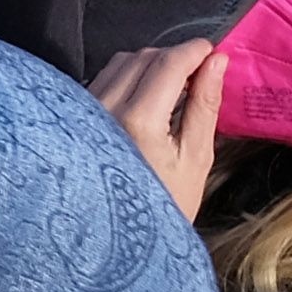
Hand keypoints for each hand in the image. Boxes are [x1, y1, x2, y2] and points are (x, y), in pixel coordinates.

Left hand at [90, 39, 225, 219]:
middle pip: (143, 57)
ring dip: (151, 64)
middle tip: (198, 73)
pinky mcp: (74, 116)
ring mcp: (84, 112)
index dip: (194, 50)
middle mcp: (103, 109)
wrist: (117, 241)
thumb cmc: (165, 205)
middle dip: (174, 56)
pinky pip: (104, 79)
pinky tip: (147, 99)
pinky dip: (129, 77)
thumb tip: (216, 62)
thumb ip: (205, 105)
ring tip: (175, 88)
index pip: (168, 63)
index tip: (212, 51)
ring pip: (120, 63)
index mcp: (137, 121)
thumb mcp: (195, 159)